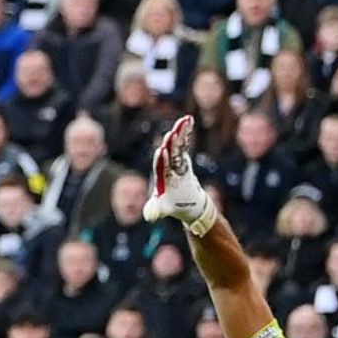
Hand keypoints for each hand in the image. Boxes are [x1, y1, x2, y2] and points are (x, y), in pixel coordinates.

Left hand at [142, 116, 216, 234]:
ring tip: (184, 121)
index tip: (162, 151)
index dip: (161, 160)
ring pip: (176, 145)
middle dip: (171, 144)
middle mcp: (166, 165)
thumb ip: (156, 211)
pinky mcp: (182, 156)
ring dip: (180, 133)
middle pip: (168, 152)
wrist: (184, 202)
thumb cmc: (172, 205)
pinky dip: (186, 132)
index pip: (160, 167)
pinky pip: (184, 143)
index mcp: (161, 177)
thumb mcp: (164, 209)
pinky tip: (188, 119)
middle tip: (172, 134)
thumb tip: (149, 218)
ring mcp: (174, 159)